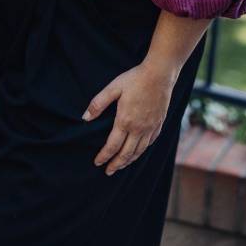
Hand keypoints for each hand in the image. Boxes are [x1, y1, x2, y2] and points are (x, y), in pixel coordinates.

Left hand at [82, 61, 177, 175]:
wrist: (159, 74)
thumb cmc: (135, 79)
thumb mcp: (113, 87)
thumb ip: (98, 103)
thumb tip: (85, 118)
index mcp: (125, 121)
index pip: (112, 146)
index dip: (104, 156)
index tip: (97, 162)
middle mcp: (138, 128)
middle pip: (126, 154)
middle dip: (116, 164)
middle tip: (108, 171)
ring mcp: (150, 127)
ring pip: (139, 151)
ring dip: (129, 161)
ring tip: (121, 166)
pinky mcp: (159, 124)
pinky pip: (150, 143)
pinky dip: (142, 151)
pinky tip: (139, 151)